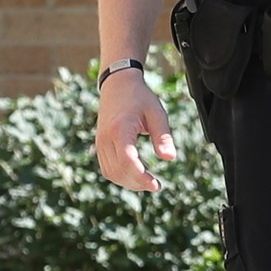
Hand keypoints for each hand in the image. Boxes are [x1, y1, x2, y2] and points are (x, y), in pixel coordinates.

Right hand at [94, 68, 179, 191]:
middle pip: (118, 171)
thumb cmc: (140, 98)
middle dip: (137, 183)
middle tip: (156, 185)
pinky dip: (121, 176)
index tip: (156, 185)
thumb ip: (163, 136)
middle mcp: (106, 138)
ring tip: (148, 182)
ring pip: (111, 173)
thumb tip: (170, 158)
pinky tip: (136, 175)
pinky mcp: (100, 145)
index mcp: (120, 129)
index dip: (141, 177)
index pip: (127, 160)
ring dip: (129, 182)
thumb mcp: (157, 113)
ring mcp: (100, 142)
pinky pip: (107, 168)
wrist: (117, 84)